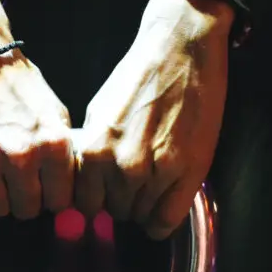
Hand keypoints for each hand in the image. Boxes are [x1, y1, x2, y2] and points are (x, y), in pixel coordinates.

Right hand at [0, 0, 75, 220]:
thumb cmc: (16, 85)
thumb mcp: (54, 113)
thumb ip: (64, 153)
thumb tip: (72, 192)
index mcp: (53, 143)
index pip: (60, 201)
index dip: (50, 196)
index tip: (42, 187)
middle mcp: (22, 155)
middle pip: (29, 210)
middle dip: (24, 199)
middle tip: (15, 181)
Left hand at [75, 0, 234, 238]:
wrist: (180, 49)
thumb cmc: (138, 78)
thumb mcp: (97, 114)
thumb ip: (91, 152)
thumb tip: (86, 182)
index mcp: (93, 152)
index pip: (87, 204)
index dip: (99, 199)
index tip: (108, 192)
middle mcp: (120, 167)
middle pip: (116, 212)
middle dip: (123, 201)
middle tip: (136, 184)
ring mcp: (155, 172)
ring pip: (141, 216)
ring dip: (146, 206)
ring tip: (154, 184)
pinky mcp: (185, 172)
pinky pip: (166, 220)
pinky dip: (162, 222)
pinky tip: (164, 208)